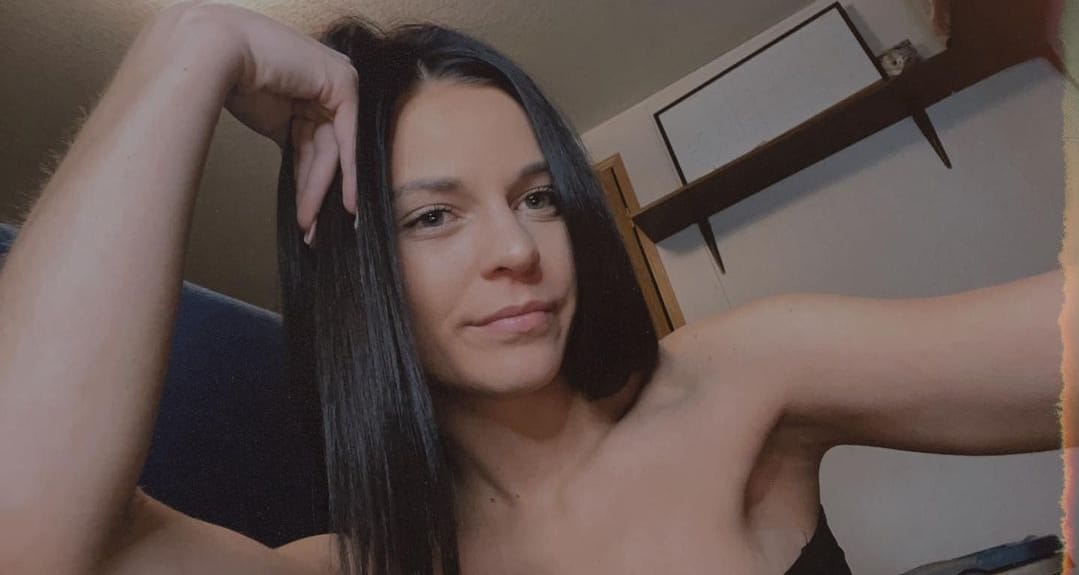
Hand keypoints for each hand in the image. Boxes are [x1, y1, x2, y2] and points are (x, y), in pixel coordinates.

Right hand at [189, 2, 358, 243]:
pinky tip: (346, 202)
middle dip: (315, 193)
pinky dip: (348, 172)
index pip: (314, 142)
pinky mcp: (342, 82)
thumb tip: (299, 174)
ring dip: (318, 190)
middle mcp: (326, 84)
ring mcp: (337, 81)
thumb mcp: (269, 119)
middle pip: (323, 149)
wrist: (212, 51)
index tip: (310, 218)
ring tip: (310, 224)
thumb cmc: (226, 76)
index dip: (311, 181)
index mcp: (308, 88)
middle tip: (311, 230)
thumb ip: (291, 138)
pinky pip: (347, 137)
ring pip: (331, 149)